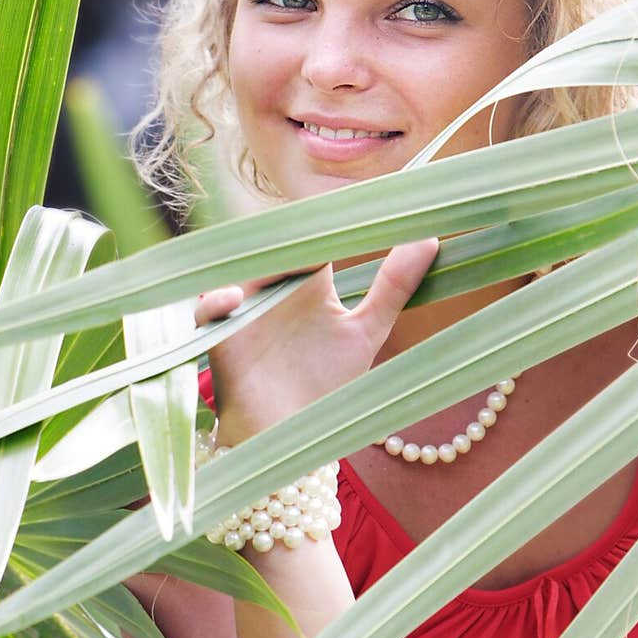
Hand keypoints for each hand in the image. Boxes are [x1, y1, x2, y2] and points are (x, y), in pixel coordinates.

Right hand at [194, 239, 438, 444]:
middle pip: (274, 241)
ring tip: (277, 256)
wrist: (292, 437)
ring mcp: (244, 308)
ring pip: (238, 267)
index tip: (352, 200)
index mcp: (308, 280)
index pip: (313, 233)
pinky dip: (216, 302)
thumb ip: (393, 288)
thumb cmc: (325, 385)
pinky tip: (234, 300)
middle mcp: (274, 286)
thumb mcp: (365, 333)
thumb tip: (431, 239)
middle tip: (311, 219)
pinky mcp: (220, 337)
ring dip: (252, 259)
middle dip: (287, 230)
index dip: (328, 216)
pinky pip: (206, 310)